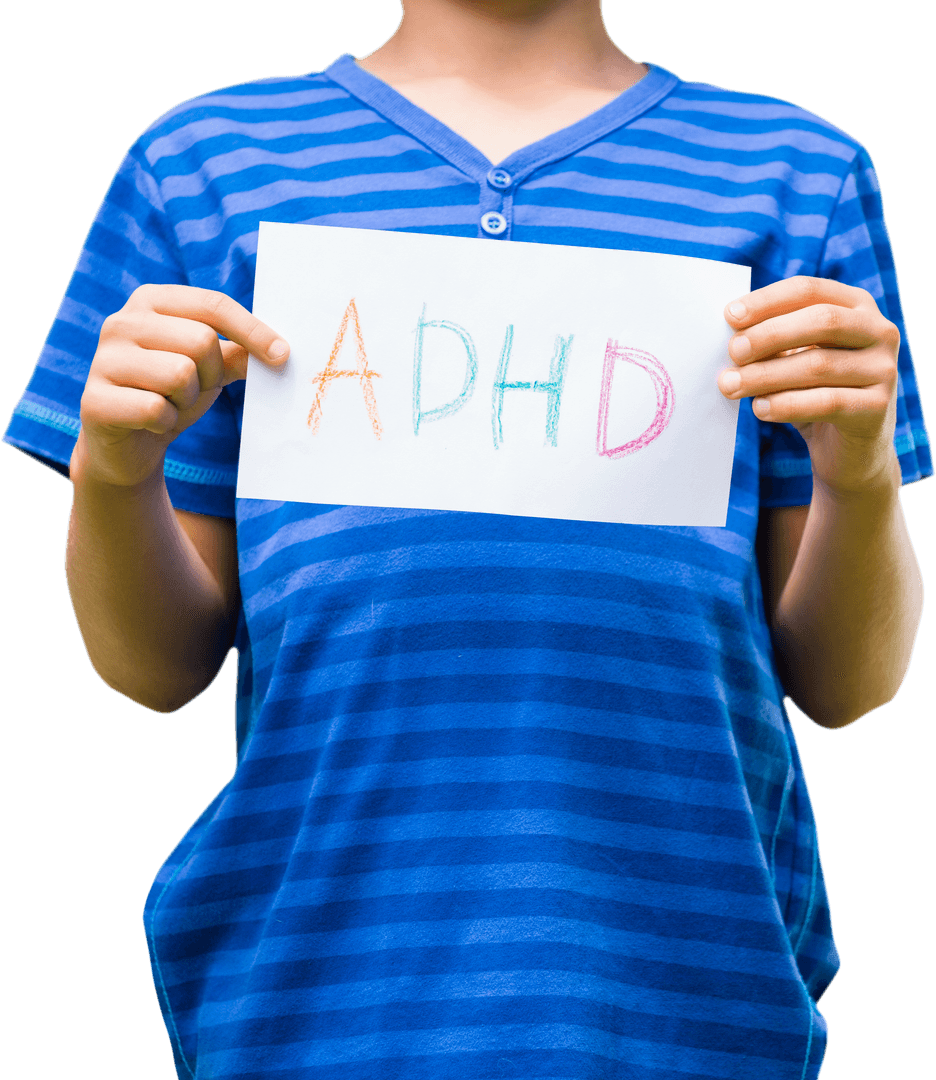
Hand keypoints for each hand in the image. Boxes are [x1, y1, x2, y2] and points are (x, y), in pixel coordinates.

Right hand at [73, 284, 288, 487]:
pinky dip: (166, 422)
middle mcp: (121, 322)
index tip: (283, 355)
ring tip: (169, 404)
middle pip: (201, 341)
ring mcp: (103, 359)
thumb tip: (280, 350)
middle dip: (211, 375)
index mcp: (151, 301)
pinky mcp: (94, 400)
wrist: (126, 446)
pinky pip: (156, 409)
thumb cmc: (172, 395)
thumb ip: (238, 353)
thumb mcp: (210, 369)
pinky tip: (151, 423)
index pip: (213, 305)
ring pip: (180, 374)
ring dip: (187, 400)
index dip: (253, 331)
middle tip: (194, 390)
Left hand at [717, 277, 900, 495]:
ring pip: (819, 365)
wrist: (851, 450)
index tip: (730, 315)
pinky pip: (827, 402)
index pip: (810, 291)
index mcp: (857, 307)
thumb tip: (733, 336)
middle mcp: (879, 332)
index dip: (768, 300)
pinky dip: (787, 404)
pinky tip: (759, 408)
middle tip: (733, 352)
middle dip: (769, 335)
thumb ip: (774, 342)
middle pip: (821, 321)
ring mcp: (884, 370)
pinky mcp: (877, 408)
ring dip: (767, 375)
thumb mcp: (796, 359)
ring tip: (732, 386)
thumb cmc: (815, 393)